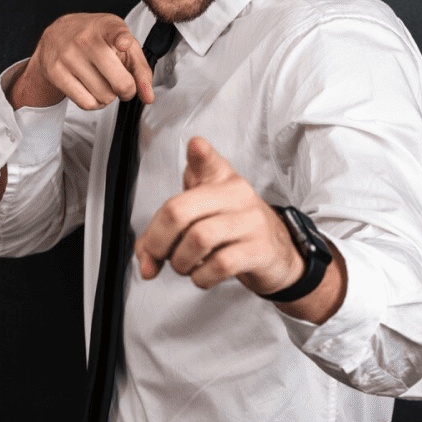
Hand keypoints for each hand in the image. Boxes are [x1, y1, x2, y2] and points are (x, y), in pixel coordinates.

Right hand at [10, 13, 153, 109]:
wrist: (57, 35)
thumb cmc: (96, 39)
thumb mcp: (123, 44)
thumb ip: (140, 69)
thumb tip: (148, 97)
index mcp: (106, 26)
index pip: (116, 32)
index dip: (122, 39)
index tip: (123, 43)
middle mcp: (85, 38)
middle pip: (120, 82)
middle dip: (127, 90)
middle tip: (123, 84)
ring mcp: (68, 56)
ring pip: (104, 96)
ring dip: (109, 96)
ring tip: (103, 83)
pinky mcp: (56, 73)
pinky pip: (86, 103)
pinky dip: (95, 103)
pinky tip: (92, 90)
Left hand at [134, 136, 304, 295]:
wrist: (276, 250)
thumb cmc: (228, 225)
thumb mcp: (197, 215)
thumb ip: (163, 234)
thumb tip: (146, 265)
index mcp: (218, 177)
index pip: (208, 160)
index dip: (200, 153)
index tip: (196, 145)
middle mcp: (235, 193)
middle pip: (180, 210)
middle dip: (158, 241)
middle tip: (159, 254)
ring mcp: (250, 220)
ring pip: (198, 239)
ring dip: (180, 262)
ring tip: (184, 265)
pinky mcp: (260, 249)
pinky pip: (220, 264)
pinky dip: (201, 276)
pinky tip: (202, 274)